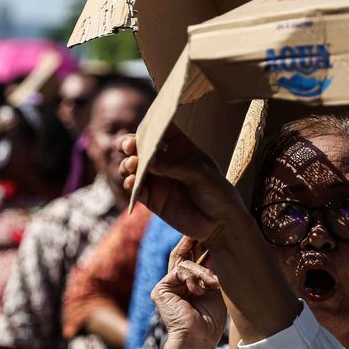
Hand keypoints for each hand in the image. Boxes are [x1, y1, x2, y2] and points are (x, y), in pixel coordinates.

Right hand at [119, 127, 248, 245]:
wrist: (220, 224)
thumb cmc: (217, 193)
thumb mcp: (202, 175)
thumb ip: (176, 166)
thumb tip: (149, 161)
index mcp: (181, 147)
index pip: (161, 128)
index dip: (150, 124)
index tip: (144, 125)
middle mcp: (165, 160)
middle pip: (140, 146)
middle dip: (130, 143)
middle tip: (129, 146)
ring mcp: (157, 179)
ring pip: (132, 166)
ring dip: (128, 164)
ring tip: (133, 165)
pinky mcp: (151, 198)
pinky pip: (134, 189)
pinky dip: (130, 184)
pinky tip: (133, 183)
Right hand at [151, 237, 226, 348]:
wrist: (199, 337)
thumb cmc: (211, 319)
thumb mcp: (216, 288)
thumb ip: (212, 269)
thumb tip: (219, 244)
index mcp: (190, 284)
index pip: (194, 259)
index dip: (202, 245)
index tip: (213, 228)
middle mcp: (177, 283)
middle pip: (183, 254)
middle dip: (195, 241)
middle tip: (207, 225)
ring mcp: (167, 286)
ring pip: (185, 263)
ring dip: (202, 272)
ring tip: (213, 284)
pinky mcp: (160, 289)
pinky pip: (178, 271)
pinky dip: (192, 278)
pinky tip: (199, 290)